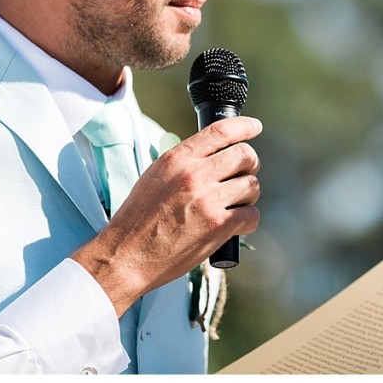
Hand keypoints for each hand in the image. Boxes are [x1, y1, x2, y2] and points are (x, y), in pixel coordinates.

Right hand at [71, 115, 262, 316]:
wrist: (128, 256)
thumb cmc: (138, 219)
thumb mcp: (155, 176)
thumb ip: (184, 163)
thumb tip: (214, 156)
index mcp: (177, 159)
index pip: (221, 131)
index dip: (244, 126)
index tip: (254, 127)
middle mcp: (194, 175)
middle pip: (244, 154)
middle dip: (250, 164)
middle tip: (243, 174)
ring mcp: (208, 200)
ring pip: (252, 185)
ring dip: (248, 195)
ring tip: (234, 204)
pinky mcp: (218, 226)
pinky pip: (252, 215)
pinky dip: (247, 220)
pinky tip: (235, 225)